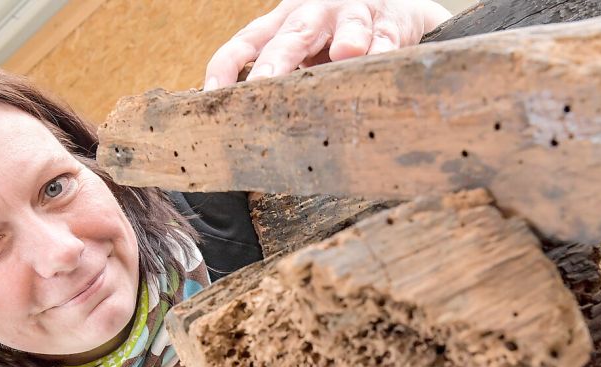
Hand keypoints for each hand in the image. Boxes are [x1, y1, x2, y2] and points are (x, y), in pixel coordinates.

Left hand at [204, 0, 451, 89]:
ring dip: (347, 37)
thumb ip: (280, 76)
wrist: (390, 7)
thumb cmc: (334, 36)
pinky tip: (380, 58)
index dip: (227, 64)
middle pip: (292, 35)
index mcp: (284, 22)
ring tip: (345, 52)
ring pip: (348, 23)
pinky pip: (386, 35)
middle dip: (277, 60)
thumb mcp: (301, 49)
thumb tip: (241, 122)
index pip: (247, 40)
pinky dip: (384, 47)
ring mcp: (353, 14)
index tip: (211, 93)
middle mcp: (314, 14)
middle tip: (263, 84)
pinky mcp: (390, 21)